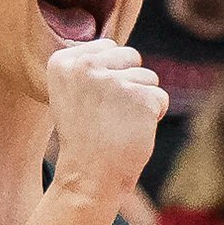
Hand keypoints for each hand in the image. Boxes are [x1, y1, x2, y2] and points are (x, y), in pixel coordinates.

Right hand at [45, 40, 167, 201]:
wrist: (88, 177)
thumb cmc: (83, 138)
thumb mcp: (72, 94)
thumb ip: (90, 67)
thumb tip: (114, 48)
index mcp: (63, 62)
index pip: (108, 47)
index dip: (108, 76)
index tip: (92, 104)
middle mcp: (85, 66)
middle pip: (130, 57)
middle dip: (128, 83)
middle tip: (108, 115)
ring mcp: (112, 81)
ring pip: (148, 77)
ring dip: (141, 102)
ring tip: (118, 125)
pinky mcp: (140, 97)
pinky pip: (161, 98)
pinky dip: (153, 117)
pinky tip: (132, 132)